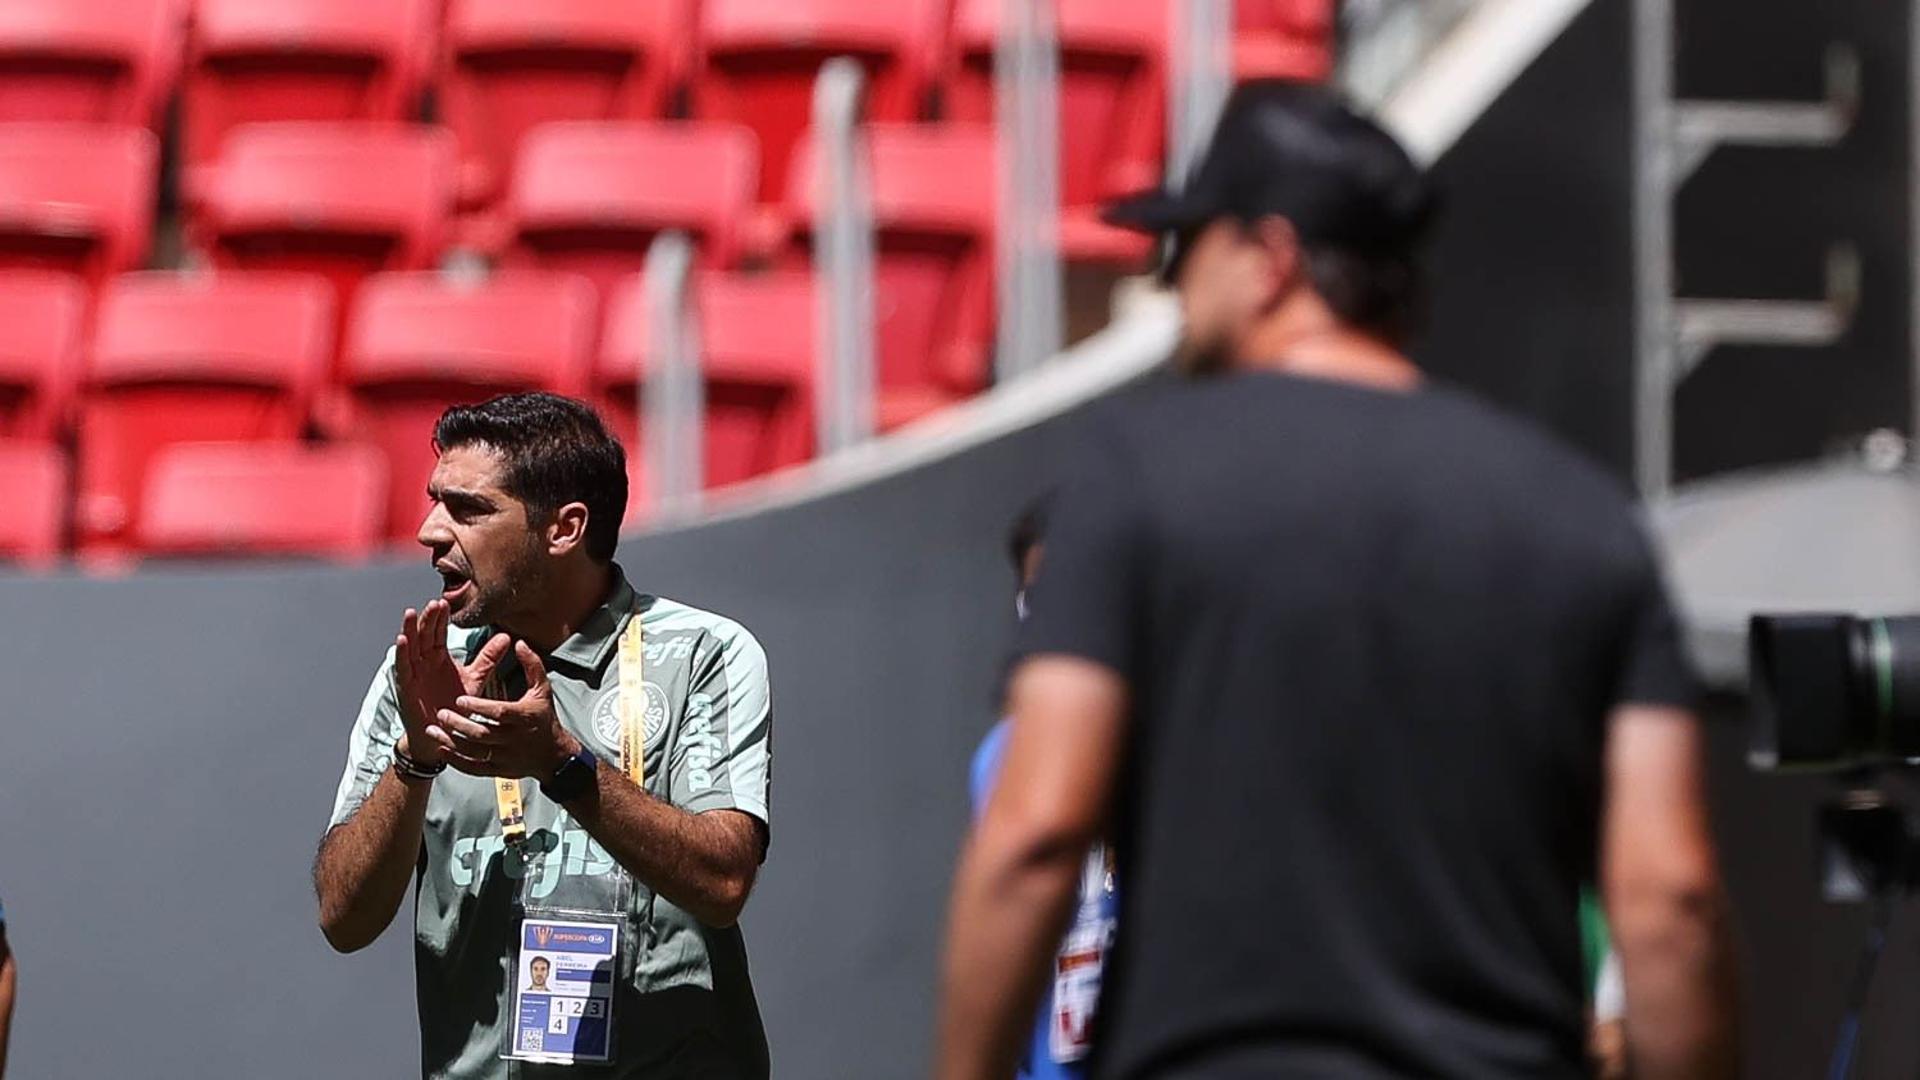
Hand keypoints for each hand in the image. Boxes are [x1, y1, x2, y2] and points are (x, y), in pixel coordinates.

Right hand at [393, 600, 510, 766]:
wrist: (445, 733)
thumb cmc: (456, 705)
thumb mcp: (475, 678)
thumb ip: (488, 658)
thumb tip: (507, 636)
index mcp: (439, 657)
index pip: (438, 633)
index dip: (439, 619)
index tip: (444, 602)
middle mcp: (425, 662)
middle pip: (424, 635)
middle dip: (427, 619)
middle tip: (434, 603)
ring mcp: (414, 673)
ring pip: (410, 647)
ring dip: (409, 630)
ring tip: (411, 613)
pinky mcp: (406, 687)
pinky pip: (403, 668)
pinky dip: (401, 654)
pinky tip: (401, 640)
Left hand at [428, 642, 580, 779]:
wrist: (553, 755)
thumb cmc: (544, 717)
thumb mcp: (543, 689)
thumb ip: (532, 665)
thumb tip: (519, 642)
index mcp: (525, 717)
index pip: (499, 712)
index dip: (479, 707)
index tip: (460, 699)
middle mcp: (514, 739)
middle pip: (482, 734)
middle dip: (459, 725)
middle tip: (441, 713)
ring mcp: (505, 757)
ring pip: (474, 752)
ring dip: (451, 741)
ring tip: (433, 730)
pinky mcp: (498, 771)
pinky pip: (473, 768)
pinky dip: (456, 760)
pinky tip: (442, 748)